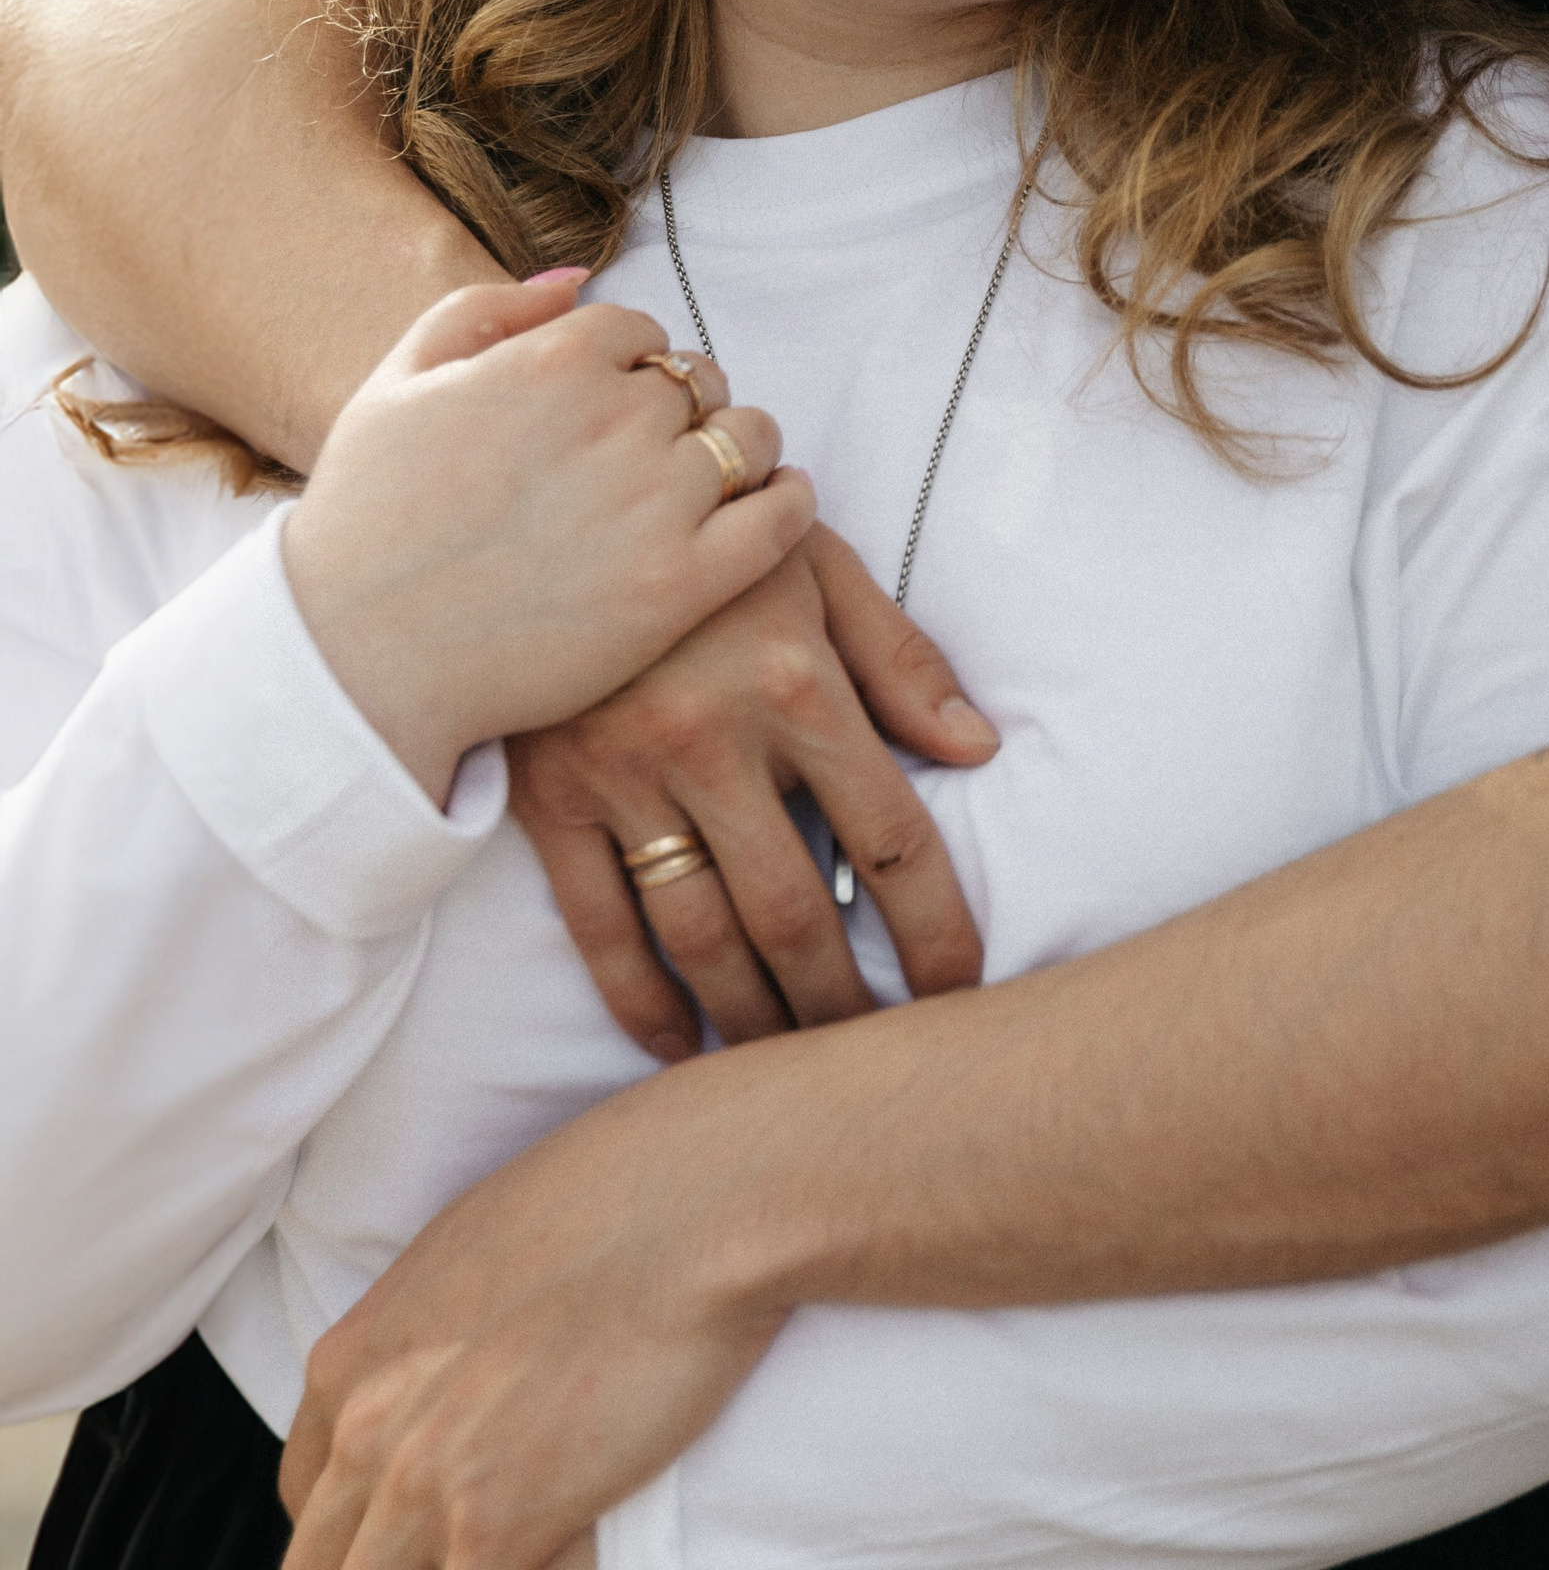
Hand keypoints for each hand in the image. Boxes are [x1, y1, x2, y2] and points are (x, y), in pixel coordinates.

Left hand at [279, 1048, 790, 1569]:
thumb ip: (451, 1313)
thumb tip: (479, 1340)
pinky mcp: (498, 1521)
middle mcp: (367, 1419)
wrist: (705, 1198)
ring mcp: (424, 1474)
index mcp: (360, 1350)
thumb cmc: (633, 1194)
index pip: (306, 1496)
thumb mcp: (491, 1239)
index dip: (346, 1557)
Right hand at [284, 275, 814, 796]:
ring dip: (738, 449)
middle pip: (698, 381)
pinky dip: (791, 500)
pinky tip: (773, 504)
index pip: (641, 329)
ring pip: (750, 436)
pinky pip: (783, 517)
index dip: (630, 366)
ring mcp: (657, 502)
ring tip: (707, 483)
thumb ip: (487, 310)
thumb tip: (578, 279)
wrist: (358, 656)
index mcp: (552, 360)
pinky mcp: (684, 584)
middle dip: (679, 409)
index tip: (610, 408)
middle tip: (646, 459)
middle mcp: (616, 419)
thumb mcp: (398, 382)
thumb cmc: (366, 519)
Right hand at [512, 525, 991, 1054]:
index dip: (937, 928)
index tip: (964, 989)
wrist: (550, 499)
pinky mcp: (551, 798)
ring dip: (757, 1020)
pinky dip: (641, 1001)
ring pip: (704, 934)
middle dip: (848, 1004)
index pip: (891, 838)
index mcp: (796, 681)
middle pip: (799, 911)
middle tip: (882, 1058)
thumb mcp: (816, 565)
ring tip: (798, 1070)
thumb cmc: (706, 538)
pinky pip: (600, 925)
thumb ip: (900, 659)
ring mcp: (625, 775)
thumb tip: (977, 749)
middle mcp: (713, 739)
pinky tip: (684, 1049)